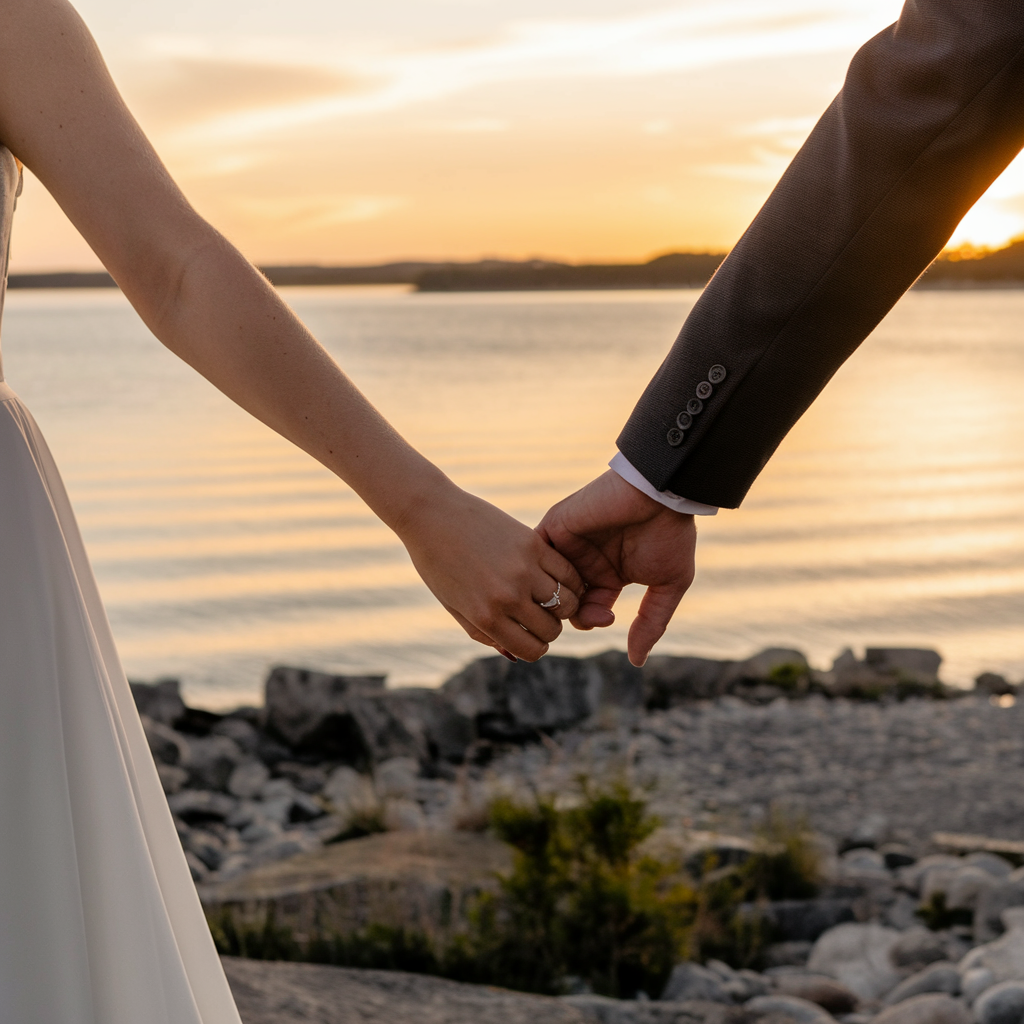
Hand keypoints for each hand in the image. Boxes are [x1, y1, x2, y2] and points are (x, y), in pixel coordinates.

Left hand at [397, 482, 584, 661]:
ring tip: (551, 597)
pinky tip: (559, 579)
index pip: (531, 650)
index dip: (535, 648)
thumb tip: (515, 653)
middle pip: (551, 629)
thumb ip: (483, 633)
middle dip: (548, 629)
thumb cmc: (437, 563)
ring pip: (567, 603)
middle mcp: (507, 596)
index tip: (530, 636)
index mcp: (485, 616)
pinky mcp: (532, 543)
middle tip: (539, 615)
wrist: (431, 514)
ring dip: (563, 605)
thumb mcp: (454, 605)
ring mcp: (523, 569)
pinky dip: (571, 581)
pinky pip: (569, 572)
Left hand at [536, 470, 695, 666]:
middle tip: (590, 609)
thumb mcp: (668, 585)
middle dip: (573, 612)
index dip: (593, 619)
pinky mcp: (555, 526)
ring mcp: (568, 544)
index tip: (608, 616)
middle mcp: (586, 562)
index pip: (588, 609)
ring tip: (571, 596)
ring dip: (554, 594)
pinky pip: (534, 554)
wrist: (660, 494)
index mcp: (609, 575)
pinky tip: (554, 577)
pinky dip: (538, 569)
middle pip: (563, 600)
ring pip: (545, 581)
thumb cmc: (670, 536)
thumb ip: (651, 623)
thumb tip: (637, 662)